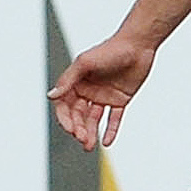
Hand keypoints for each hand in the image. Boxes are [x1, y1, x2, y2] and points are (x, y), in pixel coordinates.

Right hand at [47, 34, 156, 149]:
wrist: (139, 44)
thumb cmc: (111, 49)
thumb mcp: (85, 63)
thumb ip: (68, 79)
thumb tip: (51, 95)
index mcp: (76, 82)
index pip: (64, 105)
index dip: (65, 118)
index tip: (70, 129)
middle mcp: (88, 90)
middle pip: (78, 115)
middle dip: (78, 128)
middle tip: (82, 138)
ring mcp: (104, 96)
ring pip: (93, 120)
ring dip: (90, 133)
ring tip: (89, 146)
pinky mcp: (120, 100)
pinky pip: (113, 119)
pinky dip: (110, 131)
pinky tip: (107, 142)